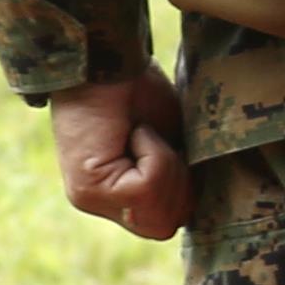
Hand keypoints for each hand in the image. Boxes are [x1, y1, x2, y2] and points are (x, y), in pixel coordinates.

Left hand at [50, 68, 189, 239]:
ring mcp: (89, 199)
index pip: (165, 223)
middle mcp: (98, 203)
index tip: (172, 148)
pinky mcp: (88, 188)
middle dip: (177, 183)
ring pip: (158, 213)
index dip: (183, 189)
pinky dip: (155, 153)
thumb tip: (196, 205)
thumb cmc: (138, 89)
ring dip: (166, 165)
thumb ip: (176, 176)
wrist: (107, 56)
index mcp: (116, 195)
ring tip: (144, 133)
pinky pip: (147, 189)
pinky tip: (135, 131)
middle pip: (162, 227)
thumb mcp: (170, 141)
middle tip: (160, 142)